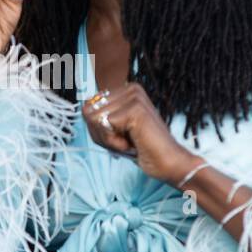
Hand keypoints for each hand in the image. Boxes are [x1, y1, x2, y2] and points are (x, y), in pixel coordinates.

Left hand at [81, 83, 198, 183]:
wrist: (167, 163)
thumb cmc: (141, 149)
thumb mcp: (113, 130)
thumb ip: (98, 117)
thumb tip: (84, 108)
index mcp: (126, 90)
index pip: (88, 105)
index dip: (98, 129)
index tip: (120, 136)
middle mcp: (131, 88)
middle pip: (88, 111)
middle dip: (101, 134)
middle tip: (125, 141)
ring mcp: (134, 97)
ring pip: (94, 119)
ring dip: (108, 139)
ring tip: (129, 142)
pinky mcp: (135, 109)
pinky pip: (104, 126)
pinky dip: (114, 142)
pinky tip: (132, 144)